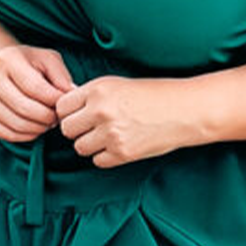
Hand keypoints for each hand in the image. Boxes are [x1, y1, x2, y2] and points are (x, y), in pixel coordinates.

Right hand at [0, 42, 75, 143]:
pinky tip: (35, 127)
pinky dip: (26, 136)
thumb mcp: (47, 59)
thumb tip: (72, 96)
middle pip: (25, 108)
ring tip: (48, 121)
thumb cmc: (27, 62)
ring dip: (39, 128)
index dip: (55, 100)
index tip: (65, 104)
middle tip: (58, 117)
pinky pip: (7, 134)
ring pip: (17, 124)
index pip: (35, 88)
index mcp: (8, 60)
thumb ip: (61, 76)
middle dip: (48, 117)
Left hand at [55, 75, 198, 167]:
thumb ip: (90, 96)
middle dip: (77, 130)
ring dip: (90, 144)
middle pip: (67, 129)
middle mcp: (101, 111)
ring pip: (80, 148)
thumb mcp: (117, 84)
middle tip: (92, 127)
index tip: (78, 114)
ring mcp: (111, 134)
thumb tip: (66, 110)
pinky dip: (105, 156)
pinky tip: (119, 145)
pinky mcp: (122, 153)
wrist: (184, 110)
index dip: (68, 112)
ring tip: (107, 136)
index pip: (61, 107)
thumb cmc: (153, 94)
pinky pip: (98, 161)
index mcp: (98, 90)